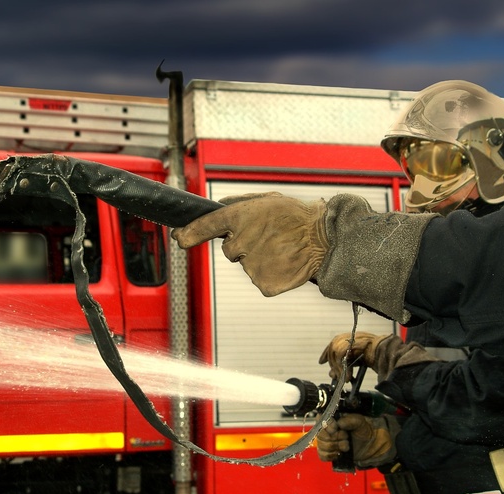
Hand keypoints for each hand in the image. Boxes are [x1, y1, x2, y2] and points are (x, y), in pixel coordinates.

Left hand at [171, 192, 328, 295]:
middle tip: (270, 238)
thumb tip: (219, 206)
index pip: (205, 226)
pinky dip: (272, 274)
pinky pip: (261, 281)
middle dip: (246, 245)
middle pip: (231, 250)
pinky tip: (285, 263)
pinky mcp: (263, 284)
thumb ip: (240, 203)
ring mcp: (251, 265)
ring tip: (282, 248)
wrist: (323, 238)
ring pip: (248, 265)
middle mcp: (240, 242)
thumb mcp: (268, 199)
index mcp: (239, 217)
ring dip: (262, 259)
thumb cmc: (298, 216)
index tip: (180, 238)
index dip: (189, 233)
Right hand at [316, 413, 397, 467]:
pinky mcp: (327, 452)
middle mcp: (326, 429)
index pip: (321, 420)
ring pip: (322, 446)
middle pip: (320, 435)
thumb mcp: (360, 422)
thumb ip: (350, 421)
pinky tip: (340, 454)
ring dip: (335, 447)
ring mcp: (325, 441)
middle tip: (346, 437)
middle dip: (335, 438)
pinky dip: (331, 456)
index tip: (336, 428)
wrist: (369, 444)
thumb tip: (339, 423)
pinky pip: (322, 456)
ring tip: (347, 445)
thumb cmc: (363, 429)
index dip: (327, 425)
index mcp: (332, 418)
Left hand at [318, 332, 388, 380]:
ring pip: (335, 352)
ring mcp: (350, 338)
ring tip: (344, 378)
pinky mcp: (351, 343)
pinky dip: (343, 368)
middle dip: (332, 363)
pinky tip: (349, 377)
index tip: (321, 362)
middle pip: (332, 348)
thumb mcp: (356, 361)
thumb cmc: (375, 356)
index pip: (333, 343)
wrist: (385, 352)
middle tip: (334, 375)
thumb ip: (344, 365)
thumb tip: (331, 374)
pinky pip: (340, 356)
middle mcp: (348, 336)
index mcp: (350, 337)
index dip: (326, 353)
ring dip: (338, 368)